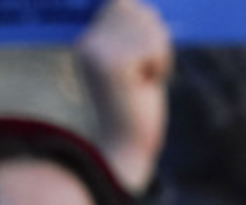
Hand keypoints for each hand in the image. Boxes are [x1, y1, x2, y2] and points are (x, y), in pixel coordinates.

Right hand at [76, 0, 171, 193]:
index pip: (119, 3)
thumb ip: (134, 31)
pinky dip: (161, 65)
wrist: (123, 149)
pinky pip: (154, 46)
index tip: (140, 59)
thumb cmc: (134, 107)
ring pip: (149, 25)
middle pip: (138, 9)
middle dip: (154, 37)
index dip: (143, 22)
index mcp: (84, 41)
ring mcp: (95, 52)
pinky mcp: (111, 64)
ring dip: (159, 53)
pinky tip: (144, 85)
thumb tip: (147, 7)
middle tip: (144, 71)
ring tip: (143, 78)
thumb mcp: (133, 61)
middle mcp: (84, 42)